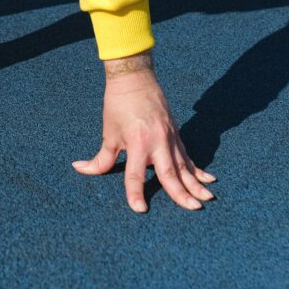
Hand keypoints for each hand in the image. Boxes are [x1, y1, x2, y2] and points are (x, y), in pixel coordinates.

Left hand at [73, 51, 215, 212]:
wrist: (135, 78)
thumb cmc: (118, 105)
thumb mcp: (108, 133)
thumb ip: (100, 158)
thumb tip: (80, 169)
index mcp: (137, 142)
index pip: (136, 174)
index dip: (135, 193)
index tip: (140, 209)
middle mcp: (157, 141)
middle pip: (170, 173)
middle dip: (181, 193)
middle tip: (194, 208)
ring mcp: (169, 137)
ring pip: (184, 166)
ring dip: (195, 184)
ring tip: (207, 199)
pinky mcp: (176, 134)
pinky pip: (187, 156)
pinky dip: (197, 169)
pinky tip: (209, 179)